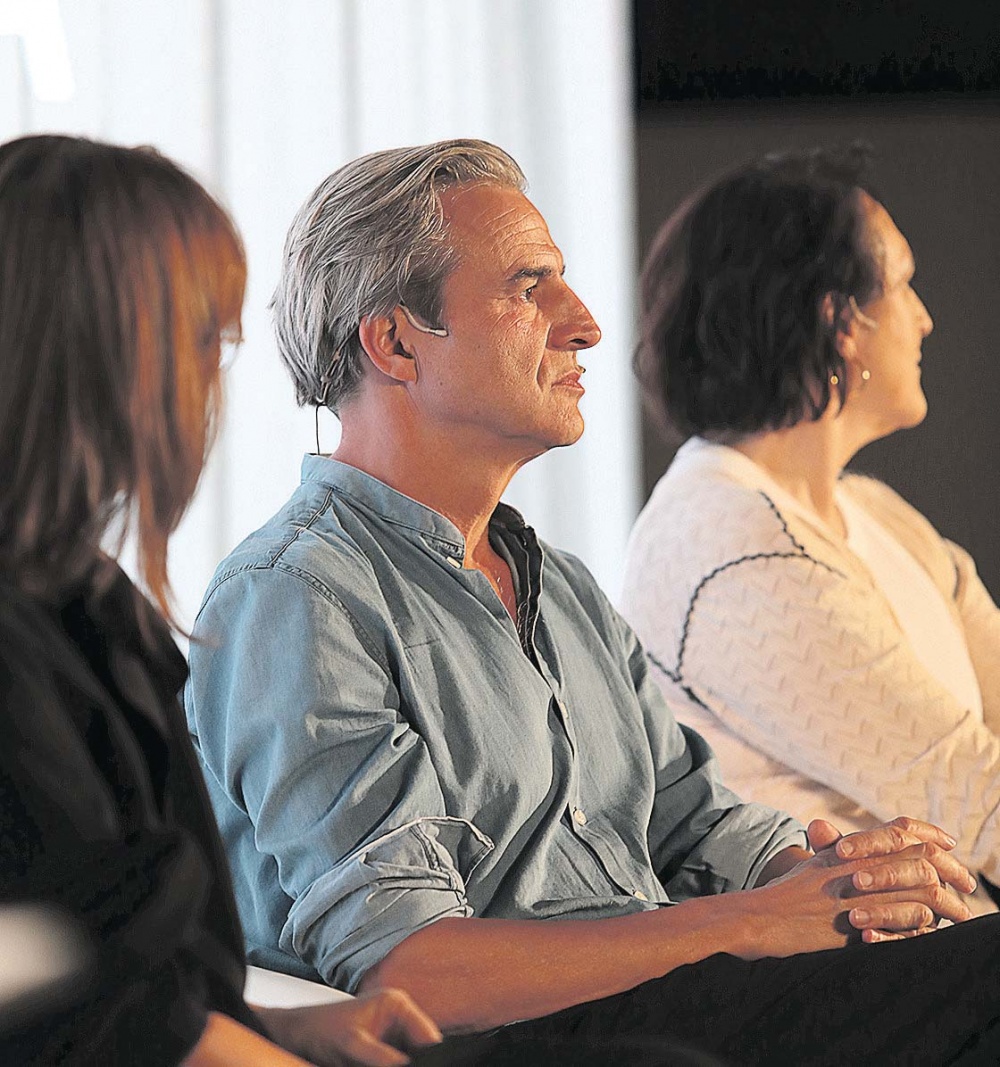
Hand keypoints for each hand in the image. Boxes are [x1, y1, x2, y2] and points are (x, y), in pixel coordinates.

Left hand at [255, 988, 442, 1066]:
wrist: (293, 1036)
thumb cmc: (318, 1030)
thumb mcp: (352, 1046)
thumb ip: (383, 1058)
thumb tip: (408, 1066)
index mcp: (397, 1004)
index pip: (428, 1035)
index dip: (430, 1056)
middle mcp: (398, 1019)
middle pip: (421, 1050)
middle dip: (413, 1062)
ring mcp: (391, 1037)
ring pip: (409, 1059)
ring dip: (400, 1065)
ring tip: (370, 1063)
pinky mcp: (381, 1054)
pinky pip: (395, 1064)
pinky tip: (370, 1066)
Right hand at [743, 816, 973, 956]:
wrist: (765, 917)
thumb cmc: (788, 892)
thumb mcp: (815, 863)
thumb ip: (837, 848)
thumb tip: (849, 836)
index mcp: (851, 850)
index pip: (898, 830)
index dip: (927, 832)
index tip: (947, 841)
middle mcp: (859, 868)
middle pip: (919, 859)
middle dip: (950, 869)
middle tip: (966, 881)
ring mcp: (861, 898)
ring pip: (921, 892)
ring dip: (947, 903)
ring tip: (960, 912)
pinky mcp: (861, 927)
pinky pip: (907, 924)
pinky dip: (926, 927)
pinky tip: (934, 931)